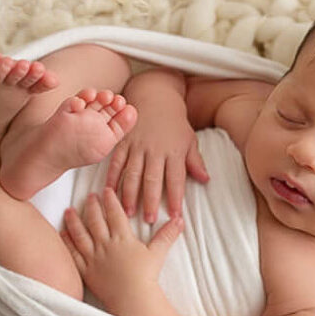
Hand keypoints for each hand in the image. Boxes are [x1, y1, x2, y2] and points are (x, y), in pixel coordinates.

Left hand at [60, 186, 183, 310]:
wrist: (132, 299)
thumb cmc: (145, 277)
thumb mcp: (158, 254)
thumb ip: (167, 235)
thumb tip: (179, 220)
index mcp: (122, 238)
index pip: (115, 213)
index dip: (110, 200)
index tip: (107, 190)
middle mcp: (105, 244)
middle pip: (95, 220)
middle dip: (92, 206)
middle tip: (89, 196)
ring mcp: (93, 257)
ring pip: (80, 234)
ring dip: (74, 220)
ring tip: (69, 211)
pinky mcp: (86, 271)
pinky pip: (73, 254)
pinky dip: (67, 243)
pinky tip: (62, 234)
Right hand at [107, 94, 210, 222]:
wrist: (155, 96)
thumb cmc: (175, 122)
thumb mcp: (189, 140)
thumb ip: (195, 161)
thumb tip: (206, 180)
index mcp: (174, 151)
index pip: (176, 180)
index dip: (176, 199)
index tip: (174, 216)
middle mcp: (155, 150)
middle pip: (152, 179)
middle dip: (150, 201)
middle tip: (148, 219)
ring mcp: (137, 146)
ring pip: (132, 173)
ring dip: (129, 194)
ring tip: (127, 212)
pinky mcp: (123, 142)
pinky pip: (116, 162)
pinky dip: (112, 177)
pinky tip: (109, 192)